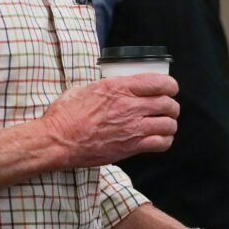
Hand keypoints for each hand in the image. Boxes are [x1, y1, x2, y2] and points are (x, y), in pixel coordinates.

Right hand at [41, 73, 179, 167]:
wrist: (57, 141)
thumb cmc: (66, 115)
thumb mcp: (85, 88)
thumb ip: (106, 86)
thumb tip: (115, 85)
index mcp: (119, 87)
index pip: (159, 82)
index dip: (170, 86)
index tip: (170, 89)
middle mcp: (130, 105)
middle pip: (168, 103)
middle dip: (171, 106)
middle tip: (168, 109)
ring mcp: (132, 127)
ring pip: (168, 124)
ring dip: (170, 124)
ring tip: (164, 125)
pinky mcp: (130, 146)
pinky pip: (160, 143)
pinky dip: (164, 141)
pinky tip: (159, 139)